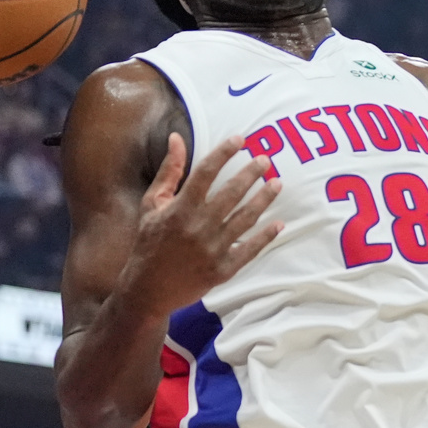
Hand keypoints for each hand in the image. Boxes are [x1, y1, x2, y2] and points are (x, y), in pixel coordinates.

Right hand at [121, 133, 282, 318]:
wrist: (148, 289)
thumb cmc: (149, 242)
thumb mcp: (152, 204)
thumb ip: (169, 171)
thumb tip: (177, 138)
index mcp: (179, 209)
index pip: (206, 172)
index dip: (224, 153)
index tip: (240, 139)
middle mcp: (198, 227)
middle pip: (231, 193)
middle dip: (251, 173)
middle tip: (265, 160)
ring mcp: (212, 250)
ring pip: (245, 219)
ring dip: (264, 199)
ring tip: (277, 184)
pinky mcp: (222, 270)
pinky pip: (249, 250)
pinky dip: (265, 236)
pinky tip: (278, 223)